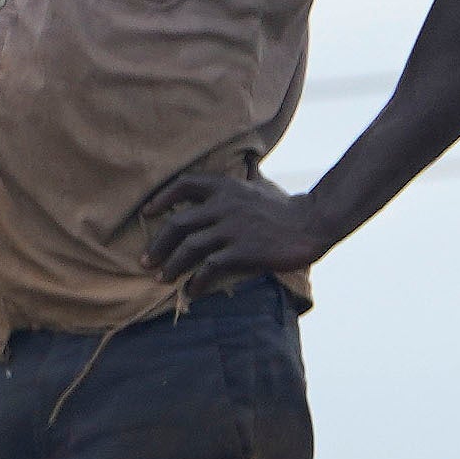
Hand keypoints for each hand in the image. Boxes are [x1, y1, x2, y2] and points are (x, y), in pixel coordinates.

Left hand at [143, 172, 333, 293]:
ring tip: (162, 278)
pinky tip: (192, 290)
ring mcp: (232, 228)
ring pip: (189, 247)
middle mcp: (224, 205)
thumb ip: (243, 182)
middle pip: (178, 223)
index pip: (183, 185)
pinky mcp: (242, 251)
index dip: (161, 198)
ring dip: (172, 265)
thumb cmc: (287, 208)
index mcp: (226, 187)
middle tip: (146, 261)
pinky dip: (197, 281)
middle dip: (158, 244)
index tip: (148, 213)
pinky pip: (210, 267)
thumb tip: (244, 168)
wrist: (313, 224)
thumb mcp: (260, 186)